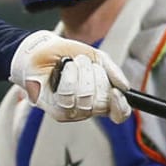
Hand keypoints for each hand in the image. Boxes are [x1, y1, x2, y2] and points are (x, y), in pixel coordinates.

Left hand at [10, 30, 130, 122]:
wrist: (40, 51)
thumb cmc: (66, 55)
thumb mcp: (95, 57)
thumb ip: (112, 71)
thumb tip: (125, 87)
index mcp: (101, 98)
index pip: (119, 114)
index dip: (121, 106)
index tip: (117, 92)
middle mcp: (88, 109)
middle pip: (103, 103)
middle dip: (96, 76)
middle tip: (84, 63)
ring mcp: (73, 112)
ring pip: (86, 100)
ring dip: (81, 75)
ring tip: (72, 64)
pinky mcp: (57, 112)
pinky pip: (69, 99)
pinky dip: (69, 79)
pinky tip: (65, 70)